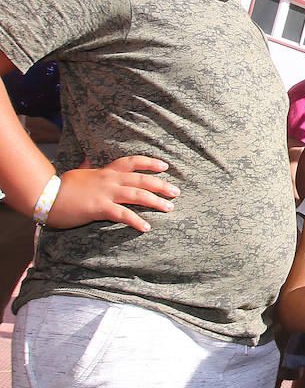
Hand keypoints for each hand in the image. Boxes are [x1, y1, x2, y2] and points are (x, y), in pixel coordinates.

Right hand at [45, 156, 178, 232]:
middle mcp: (109, 180)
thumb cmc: (61, 186)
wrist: (44, 195)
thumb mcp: (78, 173)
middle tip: (176, 192)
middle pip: (141, 179)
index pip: (131, 162)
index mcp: (105, 171)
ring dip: (156, 202)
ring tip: (169, 208)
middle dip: (161, 185)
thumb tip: (89, 160)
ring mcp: (105, 193)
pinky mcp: (99, 208)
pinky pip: (122, 214)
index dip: (149, 163)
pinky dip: (136, 221)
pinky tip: (146, 227)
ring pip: (137, 195)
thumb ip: (88, 168)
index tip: (165, 166)